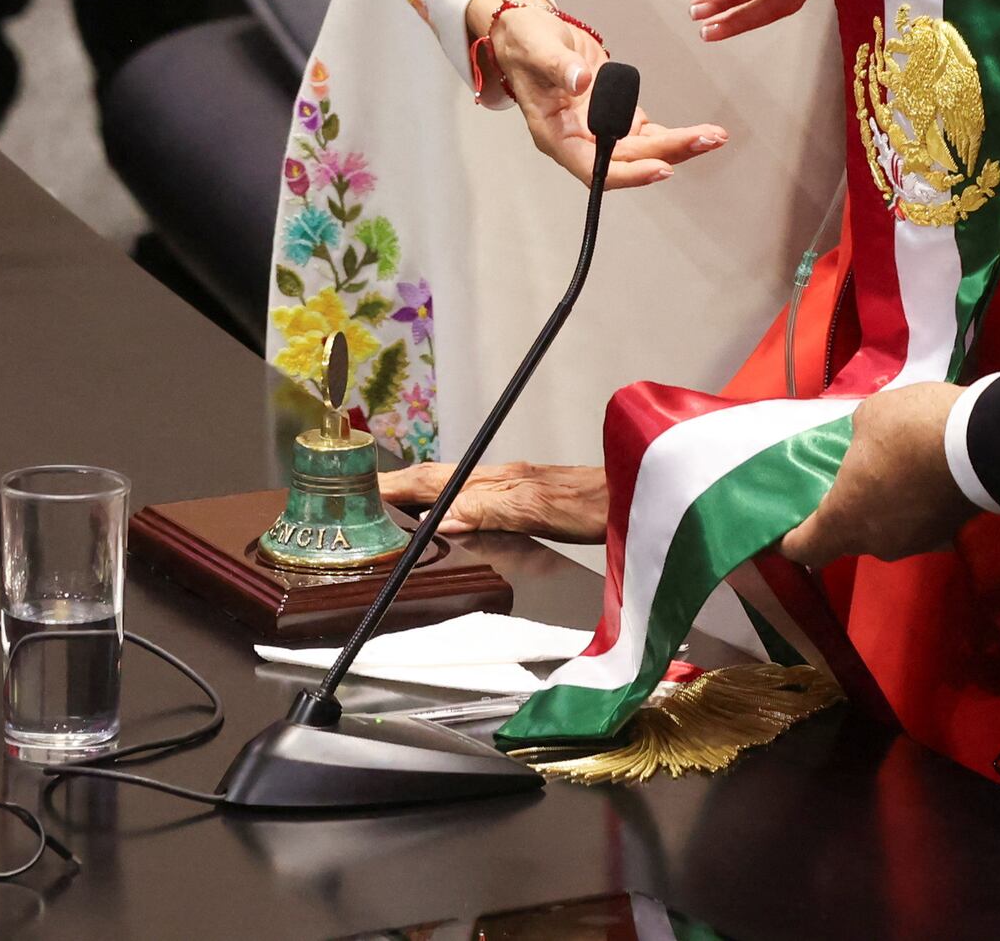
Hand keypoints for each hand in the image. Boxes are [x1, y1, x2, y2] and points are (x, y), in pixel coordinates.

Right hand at [378, 457, 605, 539]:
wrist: (643, 499)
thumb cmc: (601, 506)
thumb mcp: (541, 510)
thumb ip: (491, 511)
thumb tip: (442, 519)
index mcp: (498, 480)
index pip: (434, 481)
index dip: (394, 487)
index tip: (356, 491)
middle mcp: (503, 479)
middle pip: (440, 479)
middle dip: (399, 488)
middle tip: (362, 501)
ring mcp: (517, 488)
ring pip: (456, 488)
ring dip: (421, 497)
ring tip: (393, 512)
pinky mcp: (531, 501)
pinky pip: (475, 500)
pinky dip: (449, 508)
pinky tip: (449, 522)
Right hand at [465, 0, 727, 190]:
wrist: (531, 34)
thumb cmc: (526, 44)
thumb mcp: (537, 48)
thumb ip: (558, 66)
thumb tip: (581, 82)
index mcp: (555, 134)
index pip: (593, 168)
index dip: (628, 173)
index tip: (659, 168)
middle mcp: (579, 138)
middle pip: (627, 159)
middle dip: (668, 153)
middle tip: (705, 140)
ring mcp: (598, 128)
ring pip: (641, 150)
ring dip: (677, 146)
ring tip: (712, 137)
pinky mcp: (613, 113)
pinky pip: (645, 134)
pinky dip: (670, 135)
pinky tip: (697, 133)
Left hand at [778, 380, 973, 566]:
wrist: (984, 443)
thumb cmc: (911, 430)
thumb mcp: (869, 416)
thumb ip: (856, 439)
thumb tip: (865, 447)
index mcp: (843, 518)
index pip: (803, 548)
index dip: (789, 540)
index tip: (783, 530)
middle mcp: (874, 542)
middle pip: (846, 538)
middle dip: (843, 514)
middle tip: (847, 482)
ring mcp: (912, 543)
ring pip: (884, 532)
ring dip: (882, 509)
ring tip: (893, 474)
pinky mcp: (944, 535)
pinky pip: (915, 525)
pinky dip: (913, 508)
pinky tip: (923, 479)